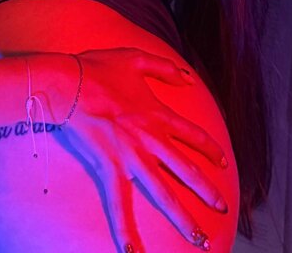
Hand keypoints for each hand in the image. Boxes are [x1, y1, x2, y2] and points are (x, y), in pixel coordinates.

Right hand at [68, 48, 229, 250]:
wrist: (69, 82)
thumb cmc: (97, 68)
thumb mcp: (134, 58)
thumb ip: (163, 67)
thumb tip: (187, 78)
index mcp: (157, 113)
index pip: (191, 135)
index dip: (209, 149)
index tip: (221, 162)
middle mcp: (150, 139)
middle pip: (185, 170)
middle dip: (206, 191)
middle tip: (222, 207)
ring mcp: (132, 156)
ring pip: (164, 193)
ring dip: (184, 218)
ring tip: (202, 240)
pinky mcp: (110, 167)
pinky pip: (119, 204)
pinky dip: (126, 230)